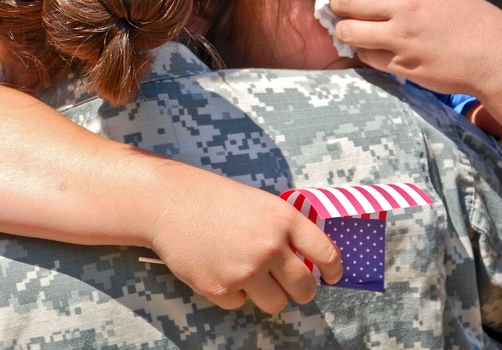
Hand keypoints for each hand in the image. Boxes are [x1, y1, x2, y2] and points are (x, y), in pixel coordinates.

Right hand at [148, 163, 341, 312]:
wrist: (167, 202)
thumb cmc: (212, 198)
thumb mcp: (257, 203)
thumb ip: (283, 230)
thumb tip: (306, 262)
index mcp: (283, 219)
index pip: (326, 254)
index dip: (334, 269)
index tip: (332, 276)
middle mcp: (269, 247)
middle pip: (305, 288)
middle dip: (301, 290)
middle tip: (290, 284)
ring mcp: (245, 271)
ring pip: (276, 304)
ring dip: (266, 294)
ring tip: (246, 272)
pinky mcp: (220, 289)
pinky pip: (240, 304)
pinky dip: (232, 291)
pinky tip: (217, 267)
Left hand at [330, 0, 501, 97]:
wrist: (497, 56)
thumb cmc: (468, 20)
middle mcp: (407, 6)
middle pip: (346, 0)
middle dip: (337, 5)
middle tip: (339, 10)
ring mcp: (402, 37)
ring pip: (347, 31)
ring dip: (344, 31)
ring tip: (351, 31)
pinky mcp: (401, 64)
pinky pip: (365, 56)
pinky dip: (365, 53)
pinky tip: (374, 50)